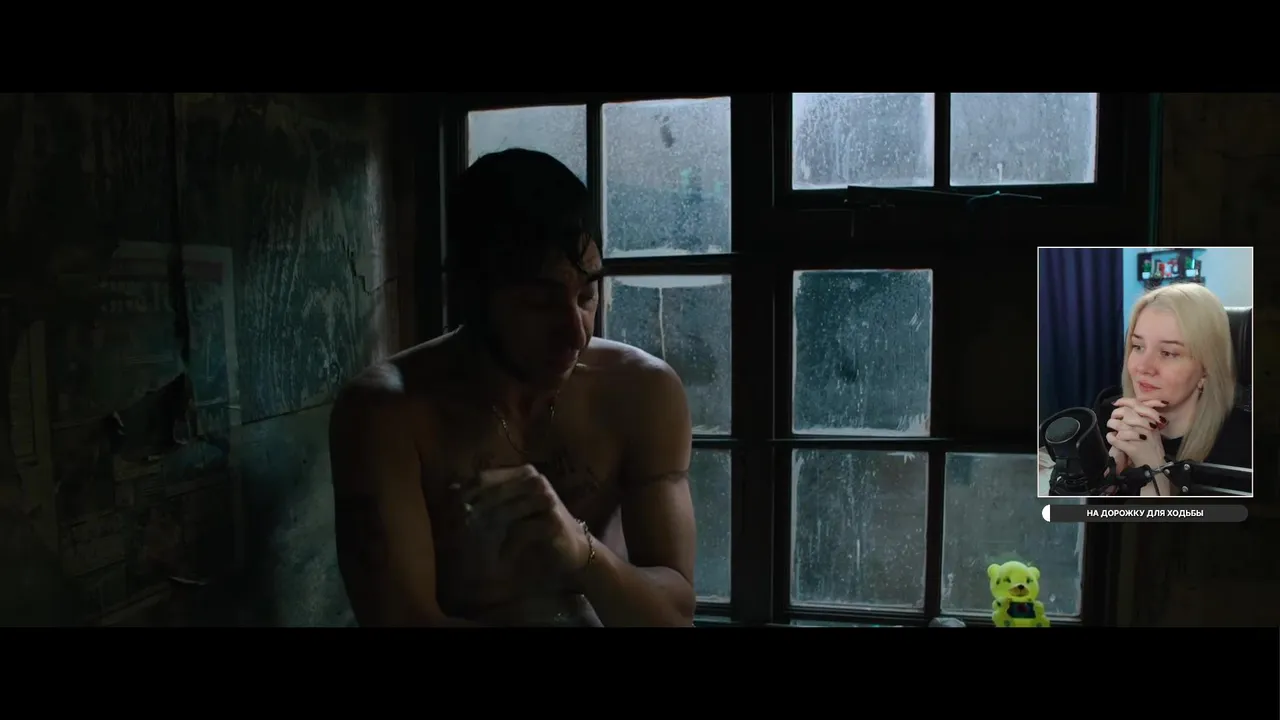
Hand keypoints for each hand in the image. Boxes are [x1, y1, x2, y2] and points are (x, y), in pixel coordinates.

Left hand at [460, 464, 589, 576]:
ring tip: (474, 545)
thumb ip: (487, 497)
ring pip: (503, 513)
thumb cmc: (538, 526)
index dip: (464, 494)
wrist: (574, 548)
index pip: (484, 477)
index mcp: (524, 472)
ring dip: (487, 531)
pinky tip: (501, 557)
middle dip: (472, 514)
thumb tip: (451, 489)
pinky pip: (520, 531)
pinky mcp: (552, 520)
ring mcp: (546, 498)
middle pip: (491, 494)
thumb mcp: (511, 508)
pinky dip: (507, 546)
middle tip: (458, 531)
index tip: (449, 513)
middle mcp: (535, 480)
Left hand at [1106, 397, 1167, 470]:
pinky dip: (1111, 438)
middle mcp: (1148, 427)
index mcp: (1152, 420)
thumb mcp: (1151, 428)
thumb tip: (1121, 404)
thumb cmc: (1150, 445)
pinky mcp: (1134, 449)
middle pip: (1126, 413)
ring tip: (1112, 430)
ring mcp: (1141, 437)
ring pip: (1120, 426)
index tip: (1116, 403)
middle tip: (1113, 420)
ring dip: (1112, 426)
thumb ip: (1141, 416)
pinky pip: (1116, 439)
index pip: (1137, 404)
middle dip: (1115, 415)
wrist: (1155, 465)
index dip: (1124, 401)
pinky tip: (1112, 438)